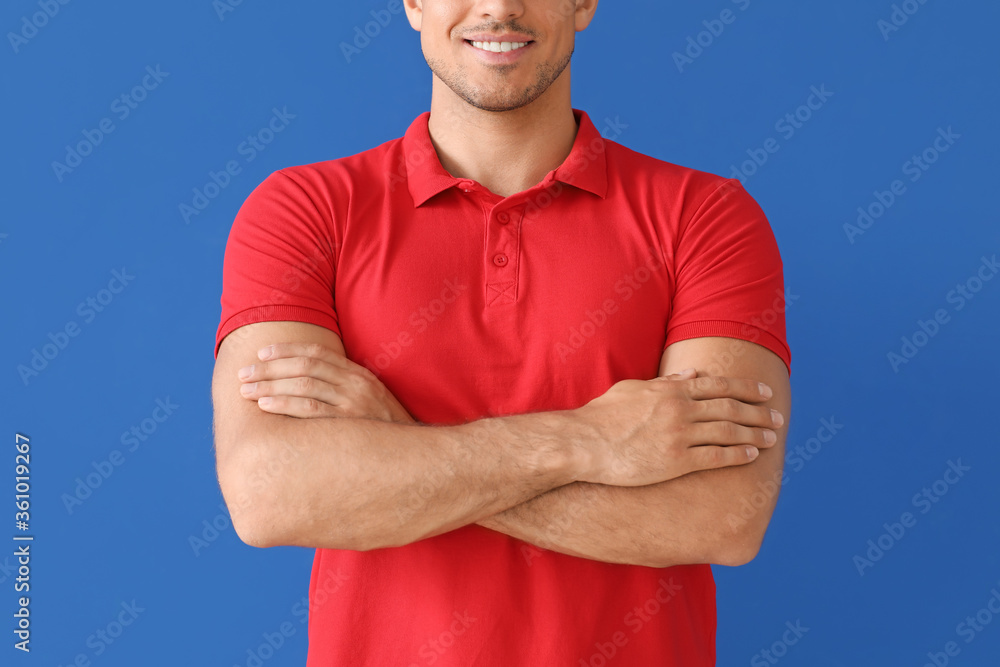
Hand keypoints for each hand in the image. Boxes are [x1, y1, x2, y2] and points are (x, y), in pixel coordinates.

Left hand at [237, 343, 415, 422]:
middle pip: (304, 367)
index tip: (261, 353)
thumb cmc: (383, 429)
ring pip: (303, 385)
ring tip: (246, 390)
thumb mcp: (369, 399)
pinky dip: (284, 404)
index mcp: (358, 373)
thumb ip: (343, 388)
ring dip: (269, 386)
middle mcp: (355, 384)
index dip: (286, 350)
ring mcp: (353, 403)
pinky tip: (265, 406)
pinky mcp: (349, 424)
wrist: (415, 453)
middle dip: (269, 369)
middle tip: (243, 374)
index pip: (316, 353)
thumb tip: (306, 384)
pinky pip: (310, 410)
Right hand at [573, 368, 781, 486]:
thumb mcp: (632, 389)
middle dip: (758, 412)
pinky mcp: (675, 461)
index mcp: (670, 390)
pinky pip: (716, 457)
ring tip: (771, 437)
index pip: (718, 386)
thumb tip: (690, 375)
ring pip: (728, 432)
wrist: (584, 444)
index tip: (764, 393)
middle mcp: (680, 409)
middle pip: (730, 408)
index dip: (745, 389)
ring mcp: (679, 436)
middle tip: (777, 416)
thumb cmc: (601, 417)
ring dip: (754, 434)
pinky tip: (752, 456)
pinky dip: (737, 454)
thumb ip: (665, 381)